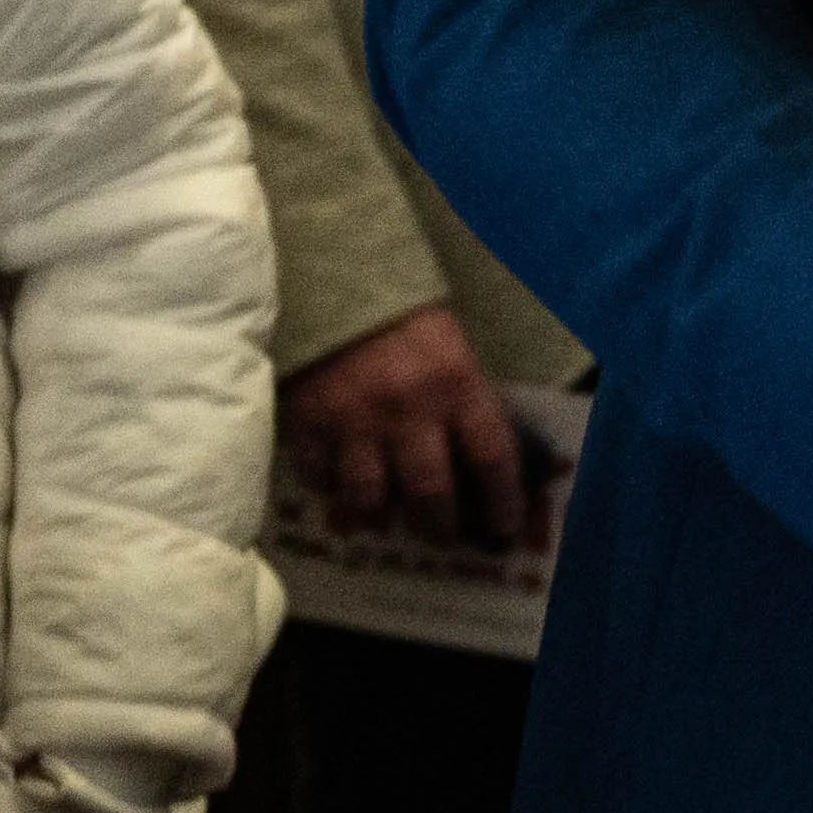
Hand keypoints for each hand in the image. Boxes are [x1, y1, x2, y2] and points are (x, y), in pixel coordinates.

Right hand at [282, 304, 528, 549]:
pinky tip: (337, 489)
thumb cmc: (403, 315)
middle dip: (439, 523)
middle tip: (441, 533)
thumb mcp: (451, 348)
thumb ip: (462, 399)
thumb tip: (475, 458)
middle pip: (430, 491)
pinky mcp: (308, 423)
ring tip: (385, 519)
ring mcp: (355, 422)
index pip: (491, 455)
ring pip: (371, 497)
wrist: (332, 278)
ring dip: (381, 515)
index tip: (504, 527)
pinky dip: (330, 490)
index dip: (502, 499)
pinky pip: (320, 479)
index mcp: (457, 384)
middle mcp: (409, 411)